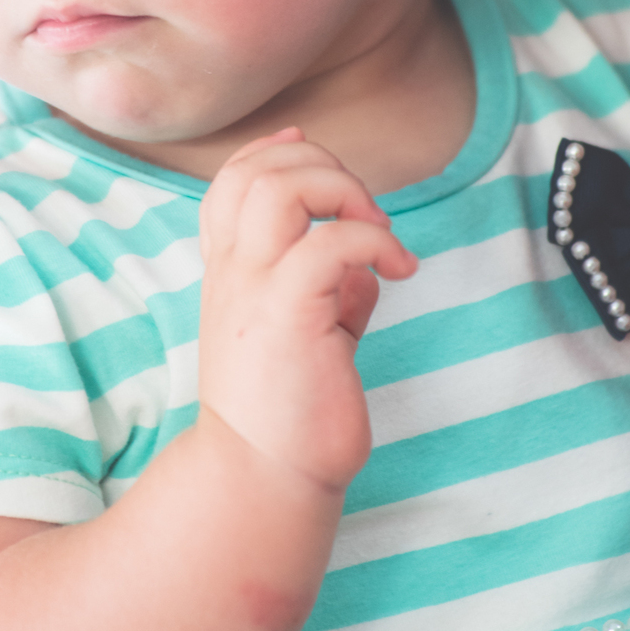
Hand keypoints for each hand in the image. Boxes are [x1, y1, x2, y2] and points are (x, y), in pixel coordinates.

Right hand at [198, 127, 417, 492]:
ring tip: (376, 229)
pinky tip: (399, 271)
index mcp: (230, 273)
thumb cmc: (288, 414)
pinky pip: (331, 244)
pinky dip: (375, 241)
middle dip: (321, 163)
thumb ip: (329, 293)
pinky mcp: (289, 316)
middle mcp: (234, 272)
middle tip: (364, 209)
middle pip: (257, 170)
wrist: (261, 478)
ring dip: (341, 190)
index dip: (273, 152)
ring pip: (280, 188)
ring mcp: (255, 291)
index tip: (313, 154)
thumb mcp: (306, 337)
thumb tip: (367, 268)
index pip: (232, 181)